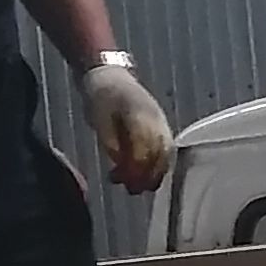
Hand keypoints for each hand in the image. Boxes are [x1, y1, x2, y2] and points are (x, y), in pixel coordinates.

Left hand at [84, 52, 173, 194]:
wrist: (110, 75)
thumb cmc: (101, 96)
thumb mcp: (99, 119)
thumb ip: (111, 142)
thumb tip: (120, 162)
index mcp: (140, 114)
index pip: (144, 148)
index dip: (136, 169)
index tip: (124, 181)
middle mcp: (156, 119)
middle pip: (160, 155)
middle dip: (147, 176)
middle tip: (131, 190)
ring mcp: (162, 122)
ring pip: (166, 155)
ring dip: (154, 174)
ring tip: (137, 185)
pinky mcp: (161, 127)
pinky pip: (166, 151)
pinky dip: (157, 166)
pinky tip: (144, 173)